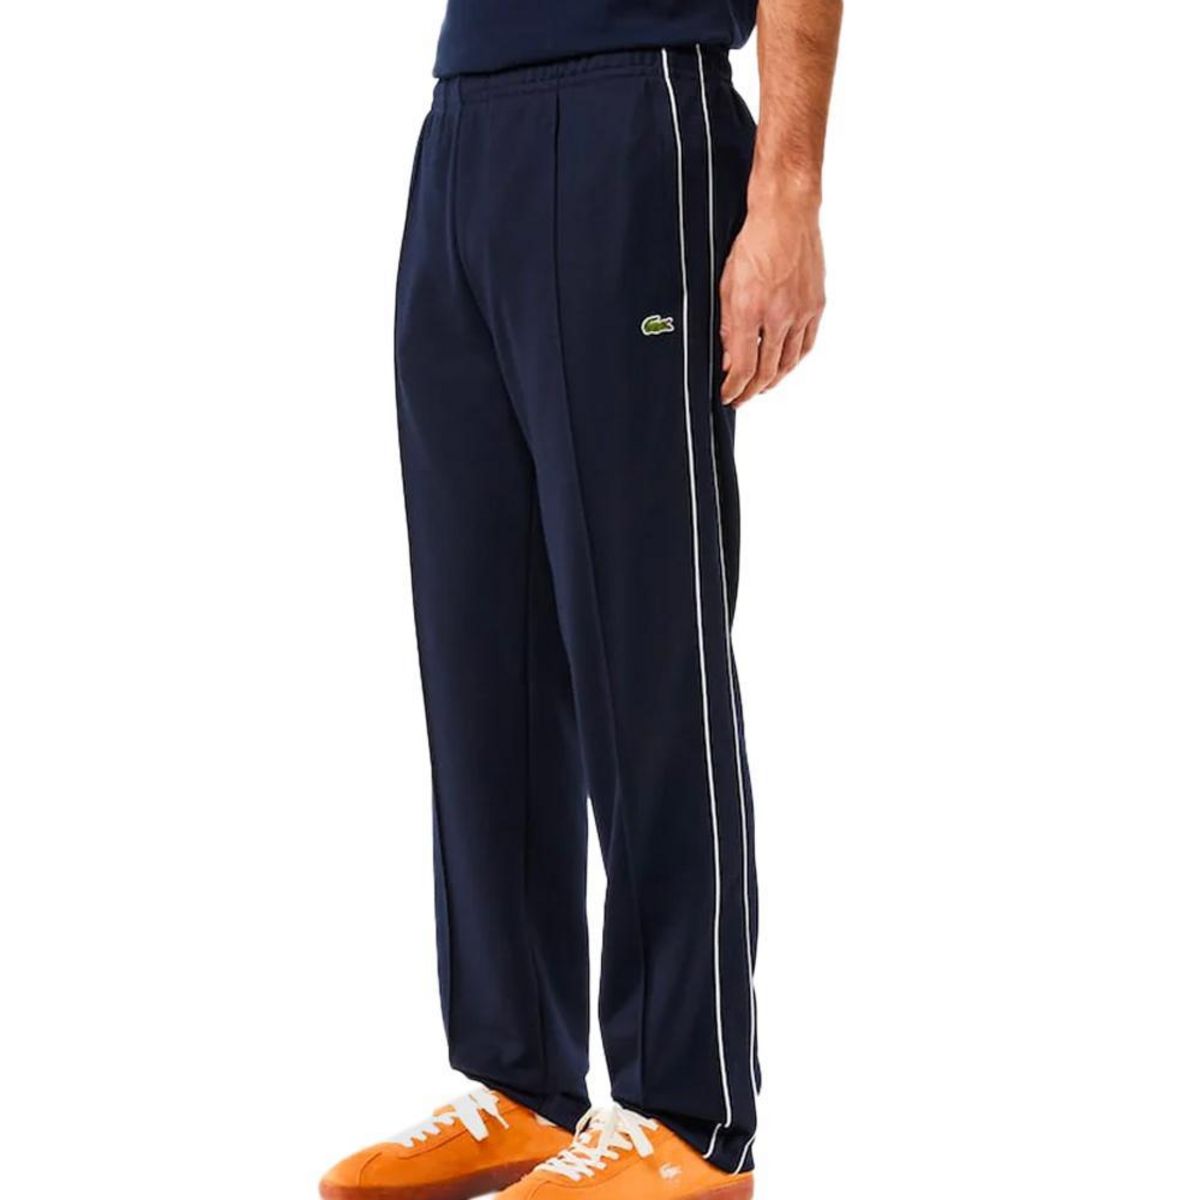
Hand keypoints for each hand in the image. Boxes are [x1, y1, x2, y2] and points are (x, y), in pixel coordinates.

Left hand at [719, 189, 825, 407]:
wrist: (786, 213)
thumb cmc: (752, 242)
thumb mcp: (726, 284)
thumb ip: (727, 326)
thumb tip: (727, 360)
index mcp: (751, 310)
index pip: (743, 367)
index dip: (734, 389)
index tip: (727, 397)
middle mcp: (779, 315)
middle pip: (767, 371)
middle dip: (751, 390)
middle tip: (741, 398)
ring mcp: (802, 311)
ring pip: (789, 362)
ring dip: (773, 380)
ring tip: (761, 387)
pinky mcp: (816, 304)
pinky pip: (806, 344)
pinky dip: (794, 361)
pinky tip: (784, 365)